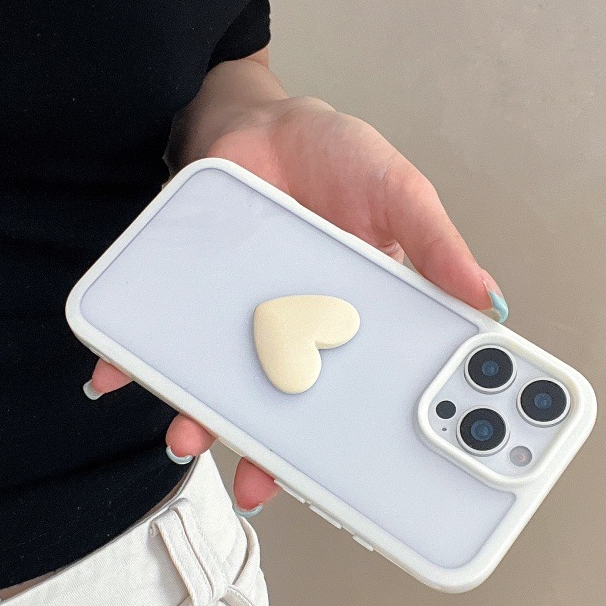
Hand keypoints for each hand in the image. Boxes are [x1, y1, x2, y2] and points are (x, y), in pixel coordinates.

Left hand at [86, 97, 506, 511]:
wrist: (259, 122)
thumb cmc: (336, 158)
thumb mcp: (400, 196)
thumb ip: (436, 248)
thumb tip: (487, 305)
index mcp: (355, 323)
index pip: (363, 393)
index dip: (364, 439)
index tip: (367, 481)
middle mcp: (296, 335)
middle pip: (285, 408)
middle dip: (273, 452)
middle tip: (266, 483)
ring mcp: (242, 320)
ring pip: (221, 388)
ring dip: (203, 420)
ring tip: (190, 438)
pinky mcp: (195, 297)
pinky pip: (162, 339)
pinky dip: (135, 361)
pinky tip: (118, 376)